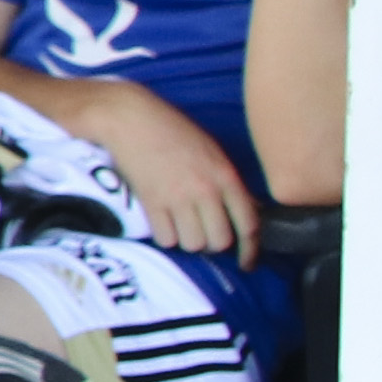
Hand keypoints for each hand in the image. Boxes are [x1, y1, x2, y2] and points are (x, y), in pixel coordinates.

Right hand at [90, 95, 261, 262]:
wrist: (131, 119)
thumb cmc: (173, 131)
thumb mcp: (212, 151)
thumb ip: (229, 182)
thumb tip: (246, 211)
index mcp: (225, 176)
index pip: (248, 223)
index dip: (250, 250)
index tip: (246, 262)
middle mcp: (205, 190)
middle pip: (219, 241)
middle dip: (212, 243)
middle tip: (203, 234)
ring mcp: (178, 198)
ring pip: (192, 244)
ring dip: (187, 240)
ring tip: (180, 225)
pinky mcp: (151, 203)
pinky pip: (165, 238)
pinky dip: (165, 236)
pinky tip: (163, 221)